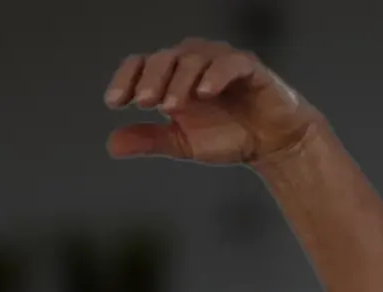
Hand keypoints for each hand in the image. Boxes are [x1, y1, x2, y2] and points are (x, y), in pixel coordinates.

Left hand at [104, 39, 318, 166]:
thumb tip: (112, 144)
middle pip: (164, 57)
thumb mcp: (182, 142)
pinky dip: (215, 74)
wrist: (271, 142)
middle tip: (143, 102)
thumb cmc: (227, 134)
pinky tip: (204, 92)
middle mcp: (193, 64)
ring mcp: (220, 62)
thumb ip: (150, 140)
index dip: (126, 78)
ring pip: (194, 57)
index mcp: (172, 78)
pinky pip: (230, 62)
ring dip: (179, 80)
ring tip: (170, 106)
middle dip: (150, 78)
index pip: (142, 65)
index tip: (115, 102)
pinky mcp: (248, 66)